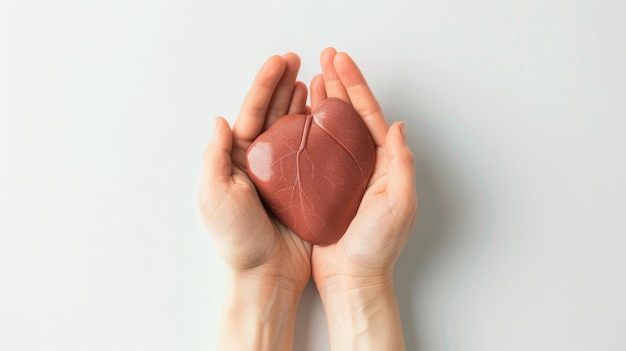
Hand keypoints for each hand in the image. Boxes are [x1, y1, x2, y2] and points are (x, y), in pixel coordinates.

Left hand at [198, 53, 311, 349]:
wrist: (265, 274)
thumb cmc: (237, 240)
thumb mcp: (214, 196)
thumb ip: (216, 156)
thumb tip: (219, 119)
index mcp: (236, 160)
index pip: (251, 113)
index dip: (264, 85)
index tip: (279, 63)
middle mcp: (259, 162)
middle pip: (273, 114)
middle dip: (283, 85)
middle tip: (298, 60)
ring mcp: (283, 174)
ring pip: (293, 129)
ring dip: (301, 102)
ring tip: (312, 81)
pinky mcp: (303, 187)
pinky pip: (312, 153)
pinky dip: (318, 131)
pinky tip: (324, 116)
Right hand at [310, 48, 417, 349]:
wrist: (353, 278)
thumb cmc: (376, 246)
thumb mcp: (398, 204)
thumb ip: (400, 164)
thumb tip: (399, 126)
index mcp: (383, 162)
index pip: (368, 114)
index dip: (354, 85)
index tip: (340, 62)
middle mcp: (363, 164)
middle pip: (349, 114)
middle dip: (338, 83)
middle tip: (325, 58)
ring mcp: (341, 174)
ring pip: (331, 128)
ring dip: (322, 101)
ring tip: (312, 78)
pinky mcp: (323, 187)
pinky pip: (314, 151)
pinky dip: (308, 130)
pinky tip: (298, 117)